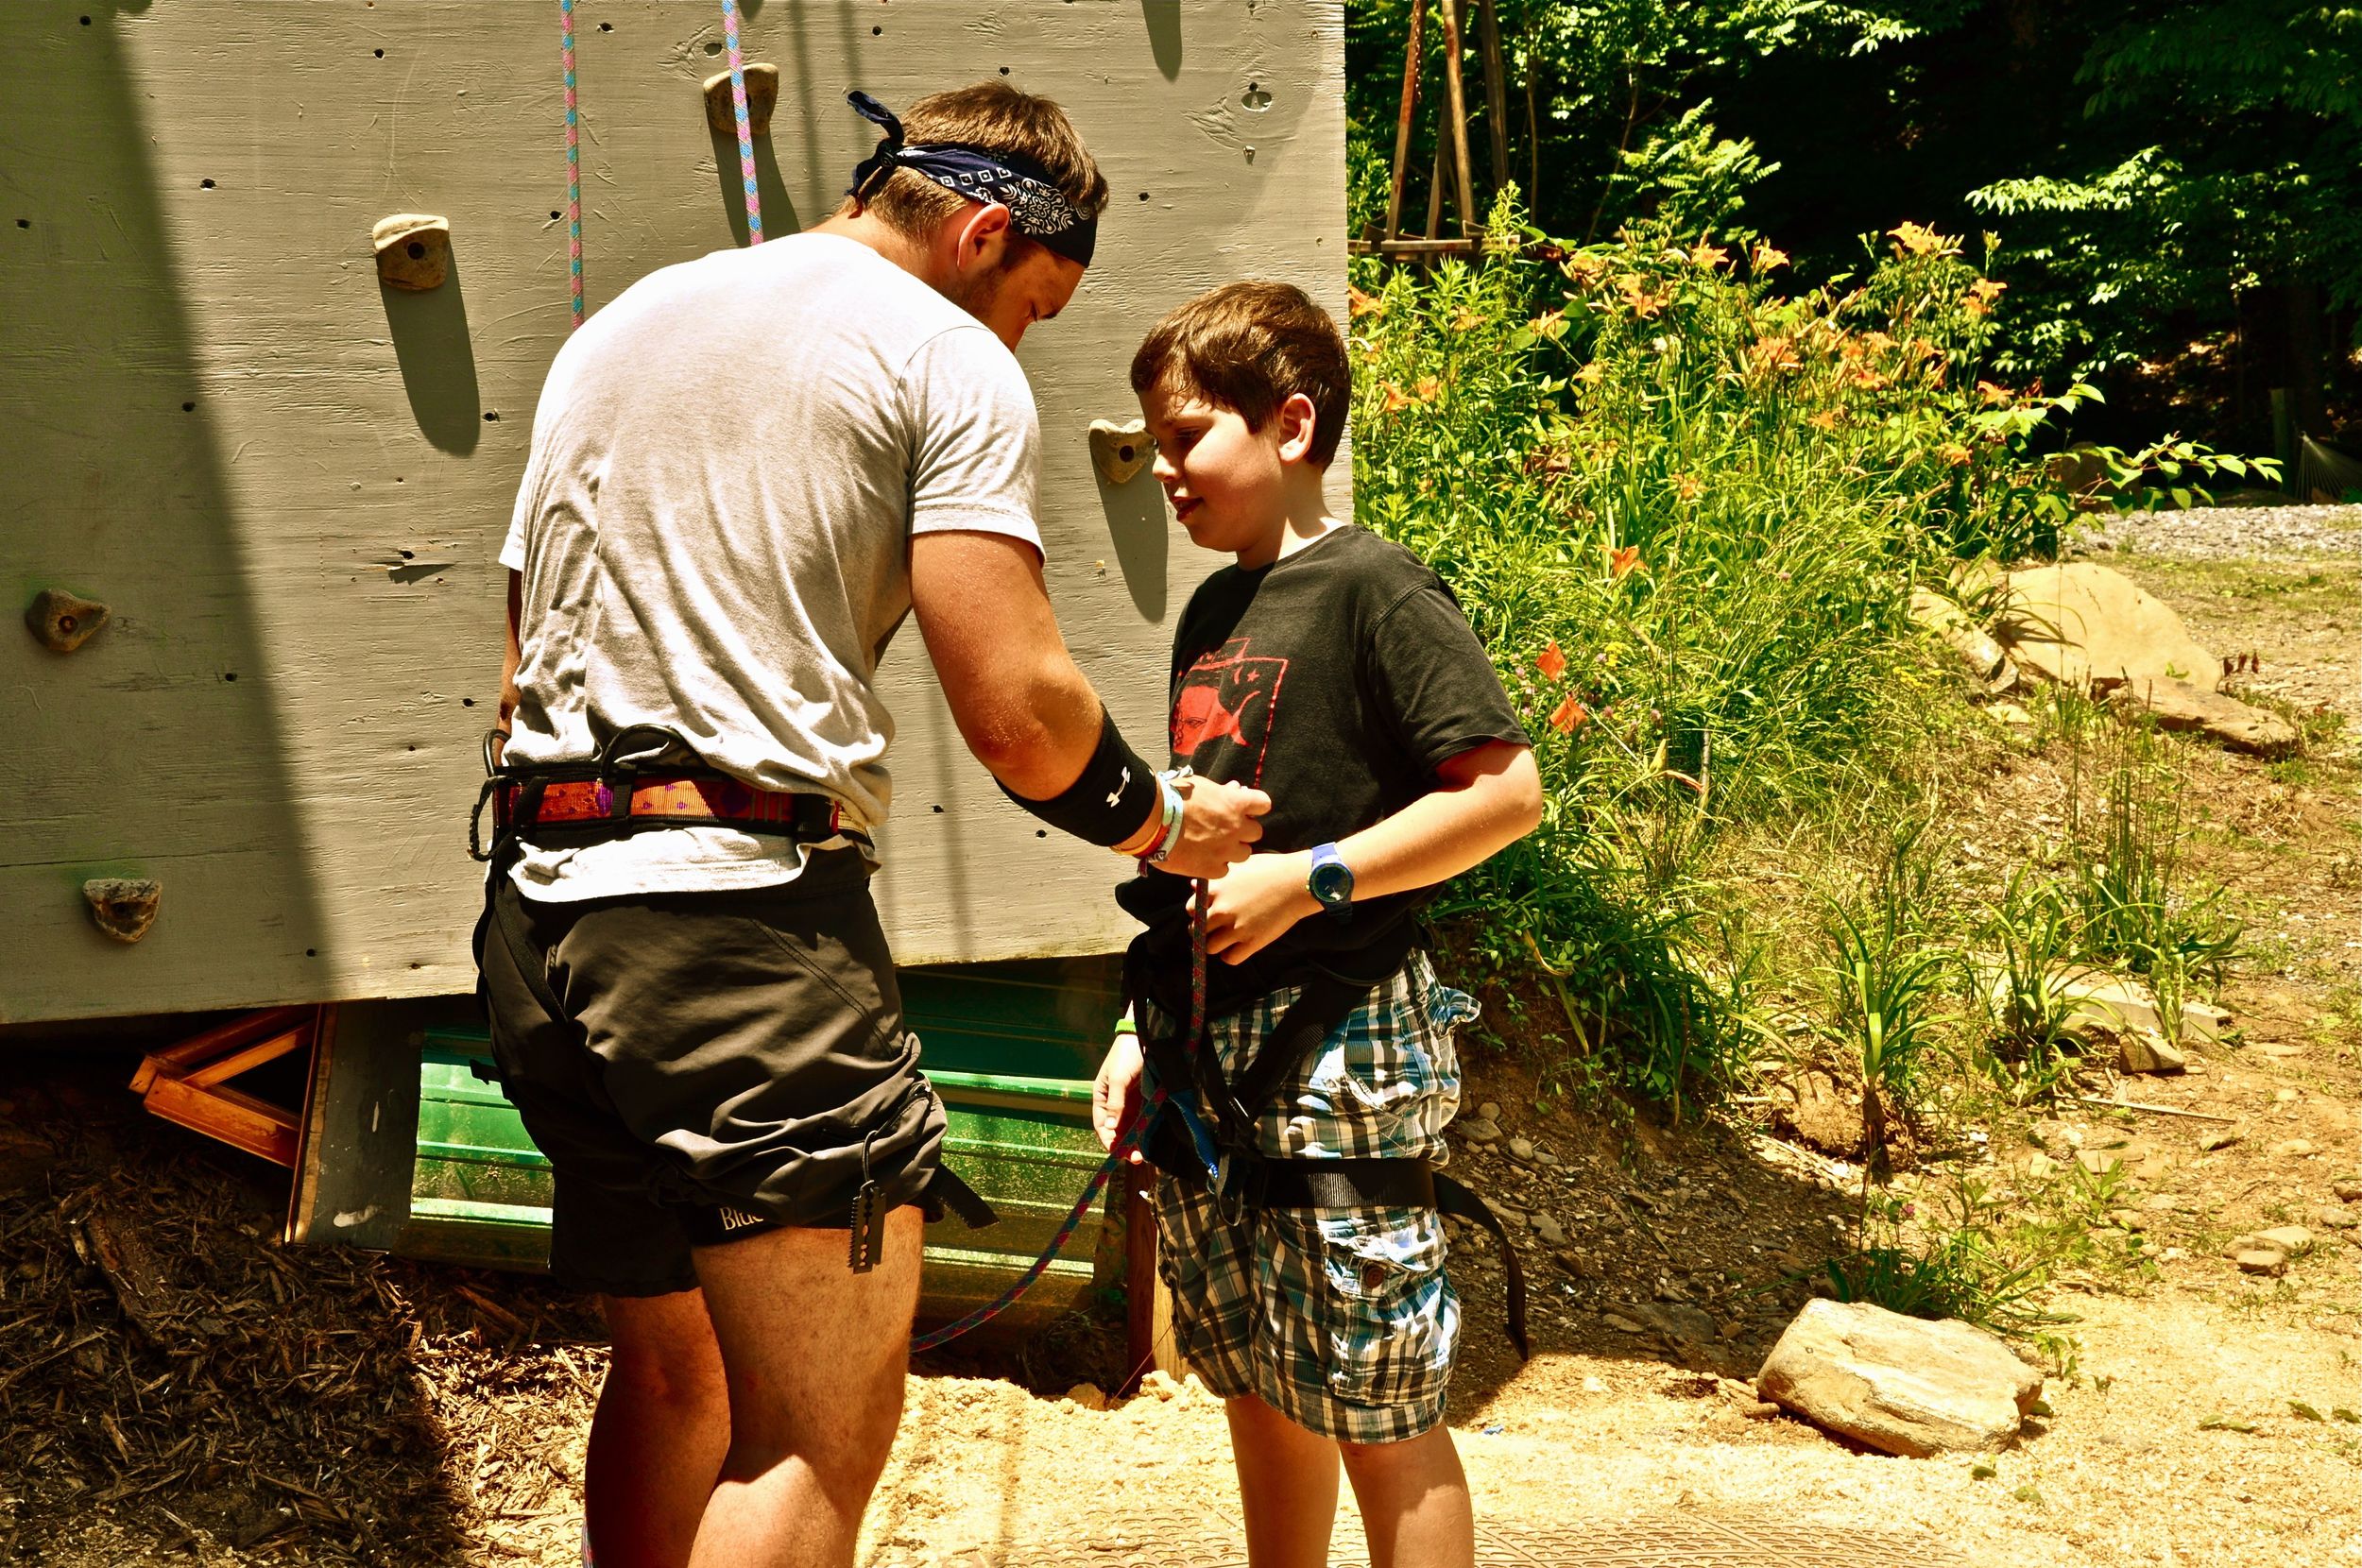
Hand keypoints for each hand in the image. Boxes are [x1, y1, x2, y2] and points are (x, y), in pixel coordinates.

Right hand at [1092, 1033, 1147, 1162]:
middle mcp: (1115, 1102)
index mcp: (1101, 1097)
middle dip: (1124, 1144)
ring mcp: (1130, 1101)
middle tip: (1135, 1158)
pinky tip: (1149, 1140)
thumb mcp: (1118, 1079)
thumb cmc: (1126, 1055)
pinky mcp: (1144, 1098)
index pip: (1102, 1125)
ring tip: (1143, 1155)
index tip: (1117, 1153)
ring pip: (1131, 1127)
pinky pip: (1143, 1118)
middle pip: (1117, 1129)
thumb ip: (1115, 1104)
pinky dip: (1144, 1130)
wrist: (1145, 1035)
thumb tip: (1109, 1128)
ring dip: (1135, 1141)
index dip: (1108, 1140)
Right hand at [1153, 776, 1269, 879]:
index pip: (1263, 804)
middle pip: (1256, 833)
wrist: (1151, 820)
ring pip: (1244, 854)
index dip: (1254, 806)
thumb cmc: (1173, 797)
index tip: (1244, 808)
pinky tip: (1202, 858)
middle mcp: (1236, 828)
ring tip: (1214, 846)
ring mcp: (1225, 850)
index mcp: (1236, 804)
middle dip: (1243, 830)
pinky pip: (1224, 870)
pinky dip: (1216, 865)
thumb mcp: (1202, 786)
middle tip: (1227, 829)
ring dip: (1233, 849)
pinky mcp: (1211, 869)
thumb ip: (1221, 793)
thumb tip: (1233, 791)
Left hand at [1203, 851, 1318, 965]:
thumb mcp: (1239, 866)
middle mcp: (1221, 909)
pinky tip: (1238, 947)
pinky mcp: (1252, 942)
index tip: (1208, 913)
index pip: (1191, 909)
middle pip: (1196, 930)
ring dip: (1215, 945)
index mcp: (1215, 889)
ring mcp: (1236, 927)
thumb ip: (1216, 878)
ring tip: (1226, 940)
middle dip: (1204, 931)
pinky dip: (1231, 955)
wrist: (1297, 882)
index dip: (1199, 913)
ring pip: (1210, 947)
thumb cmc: (1270, 869)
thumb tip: (1194, 886)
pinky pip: (1230, 959)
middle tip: (1215, 929)